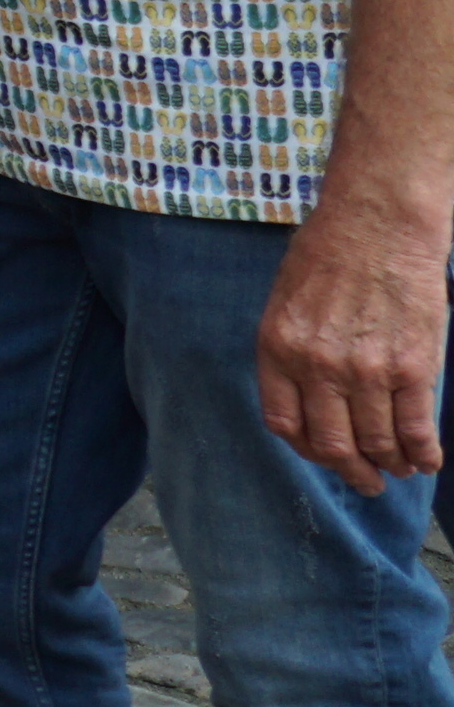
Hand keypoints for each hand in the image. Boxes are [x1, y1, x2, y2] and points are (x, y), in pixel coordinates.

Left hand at [259, 199, 451, 491]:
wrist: (377, 224)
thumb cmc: (329, 254)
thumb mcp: (287, 301)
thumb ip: (292, 350)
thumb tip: (307, 399)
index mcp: (278, 348)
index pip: (285, 424)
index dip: (307, 449)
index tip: (324, 455)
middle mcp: (317, 366)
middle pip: (333, 444)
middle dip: (351, 472)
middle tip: (366, 482)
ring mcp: (366, 370)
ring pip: (378, 442)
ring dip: (391, 464)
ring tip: (399, 468)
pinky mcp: (412, 367)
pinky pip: (416, 428)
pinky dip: (423, 453)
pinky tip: (427, 460)